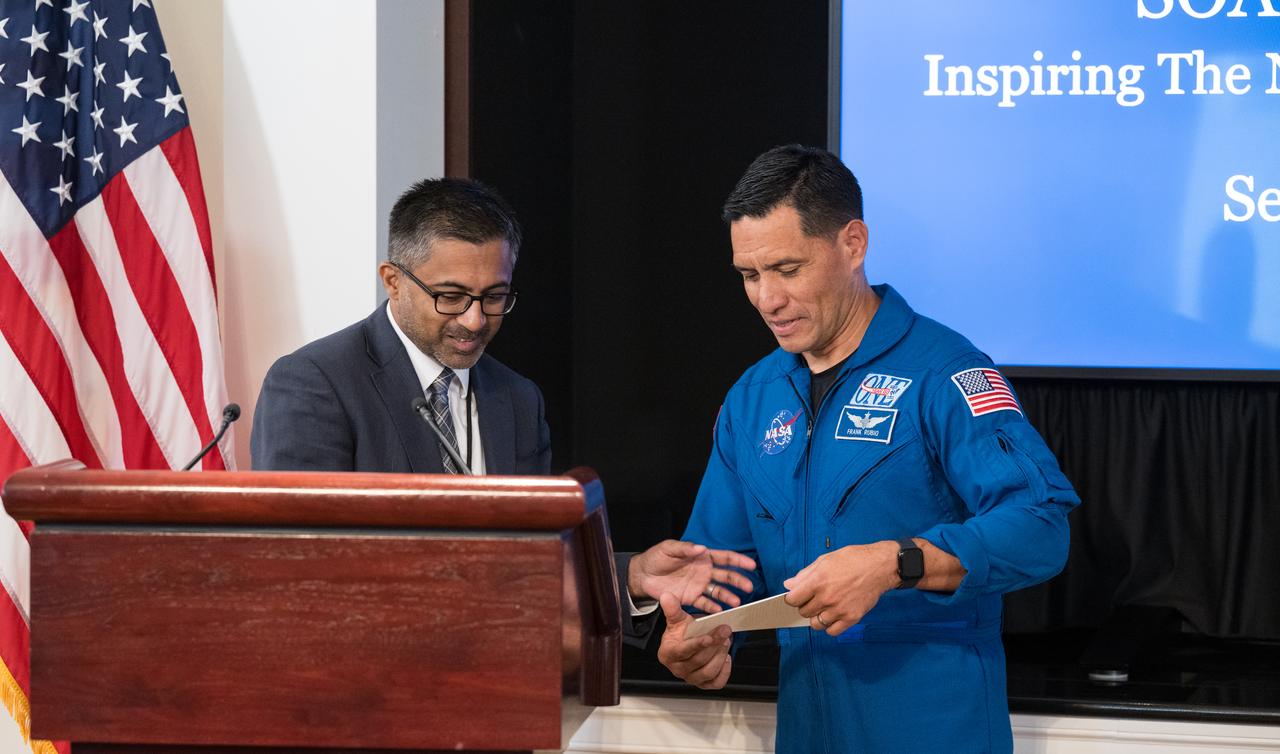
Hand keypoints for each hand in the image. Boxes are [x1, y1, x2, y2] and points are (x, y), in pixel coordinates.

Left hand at [628, 539, 755, 613]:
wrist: (642, 575)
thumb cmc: (656, 557)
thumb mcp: (668, 548)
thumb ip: (685, 548)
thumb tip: (702, 548)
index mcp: (702, 557)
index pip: (724, 557)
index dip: (738, 560)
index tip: (751, 565)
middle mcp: (704, 571)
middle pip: (725, 576)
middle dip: (738, 580)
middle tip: (748, 586)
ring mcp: (699, 586)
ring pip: (718, 591)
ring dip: (728, 596)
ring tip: (736, 603)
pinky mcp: (690, 598)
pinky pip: (704, 604)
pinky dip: (712, 608)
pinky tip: (718, 611)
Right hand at [656, 593, 732, 688]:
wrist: (687, 643)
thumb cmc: (682, 633)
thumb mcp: (677, 619)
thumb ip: (673, 609)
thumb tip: (667, 596)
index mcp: (668, 654)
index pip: (683, 651)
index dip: (697, 645)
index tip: (709, 637)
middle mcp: (678, 669)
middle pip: (698, 661)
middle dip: (714, 645)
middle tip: (725, 631)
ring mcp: (691, 678)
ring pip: (708, 672)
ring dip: (720, 656)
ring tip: (726, 641)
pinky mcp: (704, 684)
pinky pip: (716, 683)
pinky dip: (724, 671)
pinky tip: (727, 657)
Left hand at [782, 542, 898, 635]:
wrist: (880, 566)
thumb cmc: (853, 560)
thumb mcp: (825, 560)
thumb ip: (805, 574)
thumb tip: (789, 585)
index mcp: (818, 580)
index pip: (793, 599)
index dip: (792, 598)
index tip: (796, 596)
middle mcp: (827, 597)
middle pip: (804, 612)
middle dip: (805, 606)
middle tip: (813, 599)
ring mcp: (840, 609)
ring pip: (816, 624)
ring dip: (816, 617)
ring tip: (823, 608)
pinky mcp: (852, 617)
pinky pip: (832, 631)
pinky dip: (829, 626)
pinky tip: (832, 616)